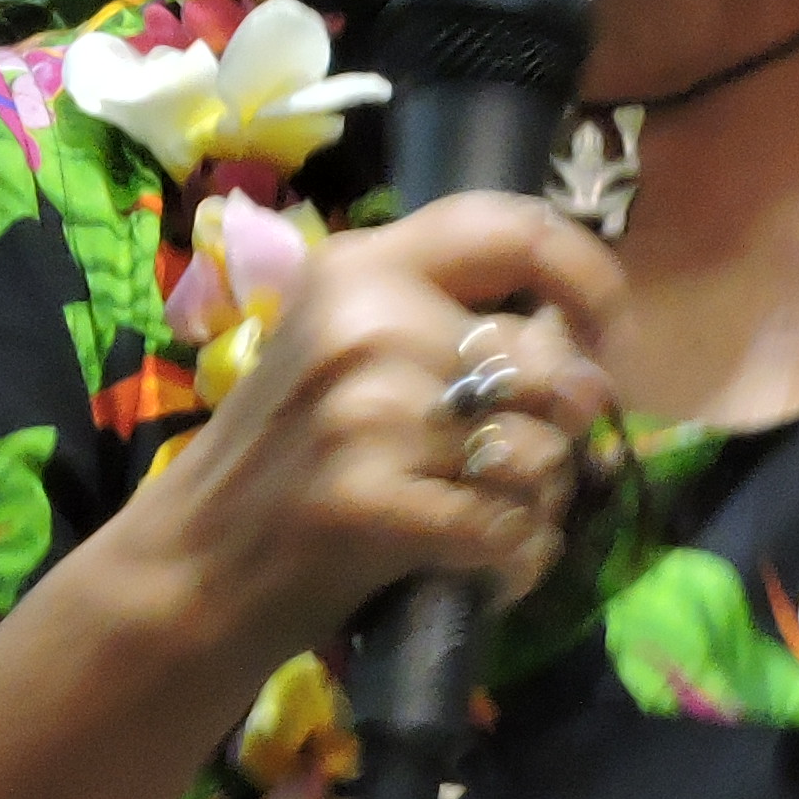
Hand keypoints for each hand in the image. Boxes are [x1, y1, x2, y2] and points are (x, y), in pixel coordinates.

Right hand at [139, 192, 623, 665]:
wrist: (192, 566)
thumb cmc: (280, 456)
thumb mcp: (340, 349)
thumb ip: (441, 318)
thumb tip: (578, 342)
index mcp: (360, 267)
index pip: (517, 229)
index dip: (592, 282)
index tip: (606, 339)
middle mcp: (366, 324)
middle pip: (550, 365)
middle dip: (565, 429)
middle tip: (525, 465)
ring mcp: (368, 415)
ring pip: (543, 456)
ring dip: (541, 504)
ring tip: (493, 520)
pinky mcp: (377, 505)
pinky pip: (513, 531)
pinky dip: (517, 562)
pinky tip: (486, 569)